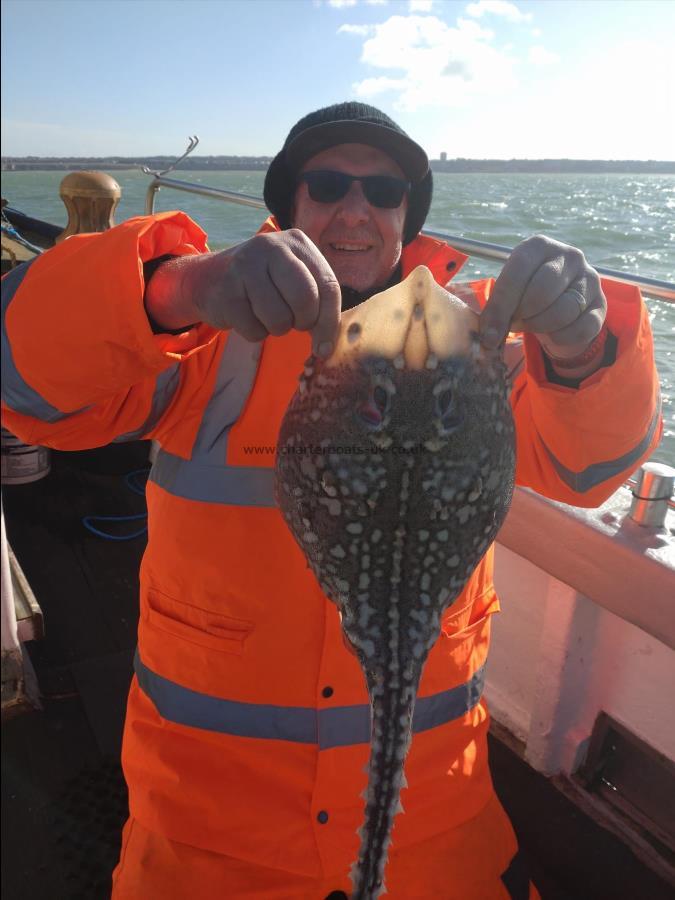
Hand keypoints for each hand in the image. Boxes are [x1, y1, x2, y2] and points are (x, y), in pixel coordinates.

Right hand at [145, 230, 341, 356]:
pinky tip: (247, 315)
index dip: (330, 322)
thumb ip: (317, 305)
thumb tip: (325, 348)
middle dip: (303, 322)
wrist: (210, 278)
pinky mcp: (226, 291)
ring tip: (267, 315)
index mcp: (297, 242)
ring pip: (279, 319)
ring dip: (277, 328)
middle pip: (305, 299)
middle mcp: (272, 247)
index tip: (324, 346)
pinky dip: (255, 332)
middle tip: (294, 323)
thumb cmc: (265, 284)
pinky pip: (255, 331)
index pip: (328, 286)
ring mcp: (246, 267)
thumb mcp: (295, 281)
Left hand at [479, 235, 606, 359]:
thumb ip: (497, 309)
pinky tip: (551, 333)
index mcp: (539, 246)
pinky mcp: (601, 304)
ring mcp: (589, 278)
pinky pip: (579, 329)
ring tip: (531, 325)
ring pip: (562, 312)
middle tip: (515, 322)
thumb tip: (489, 338)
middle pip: (541, 293)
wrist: (559, 302)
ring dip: (540, 327)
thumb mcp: (509, 292)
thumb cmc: (526, 293)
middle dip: (523, 315)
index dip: (501, 305)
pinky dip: (560, 338)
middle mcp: (569, 256)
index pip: (518, 273)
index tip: (490, 331)